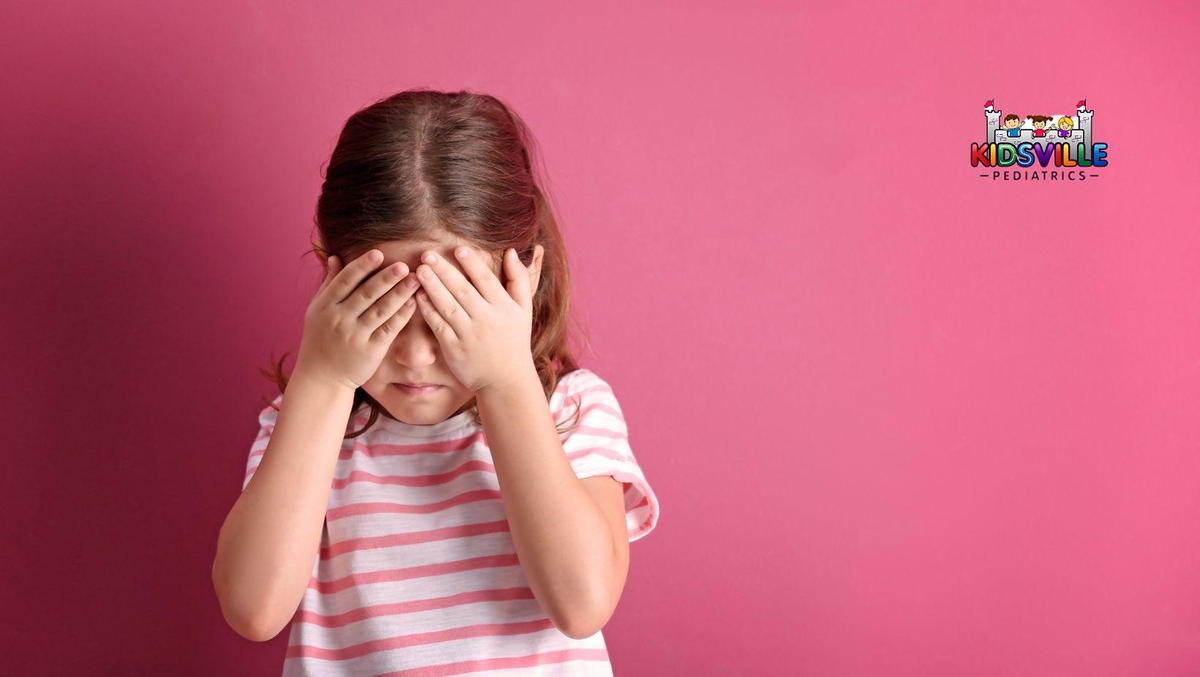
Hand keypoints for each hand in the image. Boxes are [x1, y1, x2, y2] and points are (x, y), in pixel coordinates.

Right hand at [295, 249, 421, 389]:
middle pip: (366, 294)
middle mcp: (339, 319)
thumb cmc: (321, 338)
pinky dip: (402, 315)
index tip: (378, 253)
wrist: (321, 377)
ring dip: (399, 294)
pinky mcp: (370, 350)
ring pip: (380, 310)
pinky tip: (414, 303)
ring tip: (415, 279)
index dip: (362, 266)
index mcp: (325, 306)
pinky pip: (389, 329)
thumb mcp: (317, 311)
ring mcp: (355, 336)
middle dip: (386, 278)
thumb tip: (334, 257)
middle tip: (404, 265)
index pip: (345, 281)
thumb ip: (329, 284)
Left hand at [412, 246, 535, 394]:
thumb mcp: (524, 309)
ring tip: (420, 270)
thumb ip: (519, 279)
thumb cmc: (514, 339)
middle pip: (462, 290)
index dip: (472, 264)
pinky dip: (428, 310)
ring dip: (432, 287)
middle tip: (428, 254)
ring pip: (448, 306)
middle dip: (444, 271)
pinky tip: (418, 296)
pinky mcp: (454, 348)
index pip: (486, 281)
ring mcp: (468, 334)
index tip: (458, 249)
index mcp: (503, 307)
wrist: (506, 380)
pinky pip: (438, 325)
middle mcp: (486, 319)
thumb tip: (511, 251)